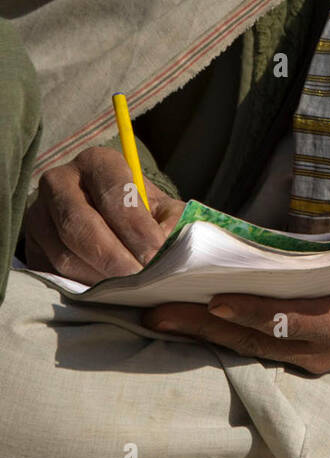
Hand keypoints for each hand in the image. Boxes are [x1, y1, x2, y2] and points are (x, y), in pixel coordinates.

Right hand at [25, 146, 184, 282]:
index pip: (113, 191)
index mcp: (97, 162)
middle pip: (80, 223)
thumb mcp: (162, 209)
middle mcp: (59, 182)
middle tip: (139, 278)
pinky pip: (52, 273)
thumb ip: (171, 223)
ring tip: (127, 291)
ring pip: (64, 253)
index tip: (155, 253)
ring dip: (98, 276)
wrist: (108, 221)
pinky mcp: (31, 247)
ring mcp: (38, 215)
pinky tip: (105, 295)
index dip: (135, 225)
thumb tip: (167, 249)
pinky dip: (81, 287)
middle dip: (113, 255)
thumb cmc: (141, 214)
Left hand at [141, 255, 329, 372]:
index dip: (249, 312)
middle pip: (252, 340)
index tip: (213, 302)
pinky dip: (224, 338)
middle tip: (156, 313)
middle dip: (201, 326)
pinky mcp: (302, 368)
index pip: (286, 318)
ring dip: (202, 334)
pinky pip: (256, 353)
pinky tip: (192, 326)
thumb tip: (245, 244)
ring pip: (247, 350)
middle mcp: (320, 350)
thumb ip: (301, 260)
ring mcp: (310, 365)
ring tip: (161, 319)